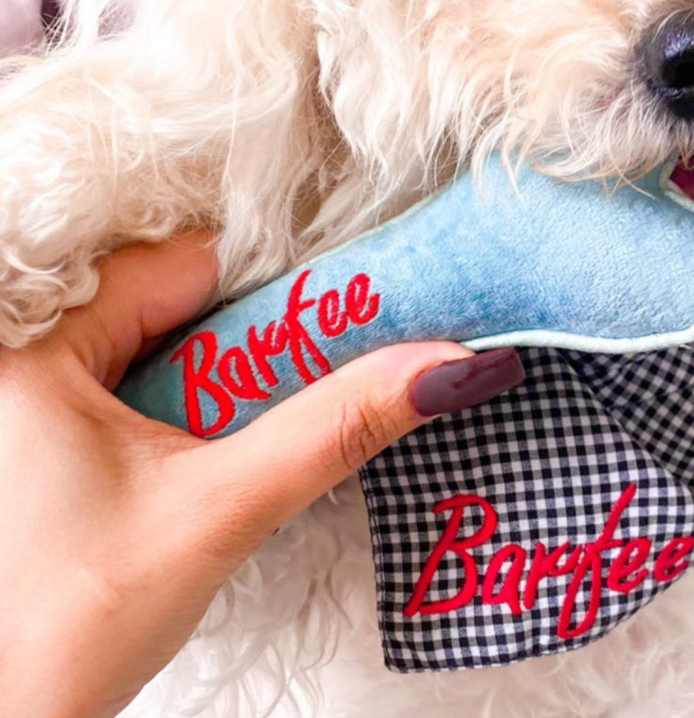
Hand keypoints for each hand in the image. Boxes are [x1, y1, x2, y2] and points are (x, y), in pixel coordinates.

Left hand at [0, 233, 522, 717]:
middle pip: (176, 298)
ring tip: (276, 412)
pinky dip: (197, 394)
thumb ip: (334, 431)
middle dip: (257, 334)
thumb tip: (447, 370)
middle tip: (322, 373)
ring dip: (231, 368)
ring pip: (165, 337)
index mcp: (33, 349)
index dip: (275, 284)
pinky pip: (141, 375)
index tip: (352, 309)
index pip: (184, 264)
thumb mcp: (218, 513)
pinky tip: (227, 435)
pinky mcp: (49, 430)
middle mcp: (21, 356)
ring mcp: (31, 394)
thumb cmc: (63, 633)